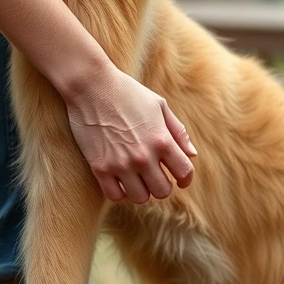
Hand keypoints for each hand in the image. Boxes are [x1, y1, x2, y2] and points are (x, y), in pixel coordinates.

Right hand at [64, 65, 196, 202]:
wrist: (91, 86)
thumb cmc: (128, 93)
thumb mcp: (159, 106)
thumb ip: (178, 132)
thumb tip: (192, 155)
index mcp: (162, 140)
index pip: (184, 173)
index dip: (185, 179)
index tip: (180, 180)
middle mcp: (143, 156)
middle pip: (162, 191)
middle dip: (162, 186)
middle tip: (155, 176)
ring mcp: (121, 164)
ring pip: (140, 198)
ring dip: (141, 190)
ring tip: (136, 179)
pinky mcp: (99, 167)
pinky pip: (114, 196)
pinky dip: (119, 192)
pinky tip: (119, 180)